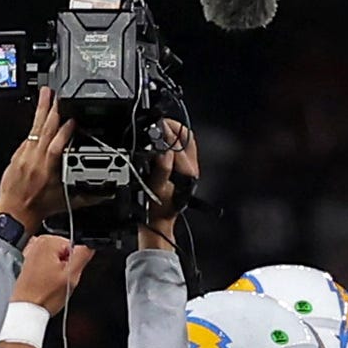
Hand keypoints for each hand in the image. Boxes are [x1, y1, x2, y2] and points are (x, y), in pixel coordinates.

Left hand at [0, 94, 75, 227]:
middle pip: (44, 129)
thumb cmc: (38, 209)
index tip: (73, 119)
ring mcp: (24, 155)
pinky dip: (33, 127)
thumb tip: (106, 195)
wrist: (14, 214)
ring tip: (45, 94)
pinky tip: (38, 117)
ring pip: (34, 128)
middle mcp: (35, 159)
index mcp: (48, 169)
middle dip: (52, 110)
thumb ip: (88, 197)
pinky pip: (27, 138)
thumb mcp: (67, 203)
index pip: (58, 144)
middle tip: (57, 94)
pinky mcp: (16, 156)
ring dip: (41, 110)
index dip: (66, 130)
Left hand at [15, 231, 93, 326]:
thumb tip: (90, 244)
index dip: (74, 264)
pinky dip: (48, 272)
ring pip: (57, 258)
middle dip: (65, 267)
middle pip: (65, 252)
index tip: (65, 275)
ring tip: (50, 282)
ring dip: (57, 270)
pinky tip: (44, 283)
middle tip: (58, 280)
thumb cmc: (45, 296)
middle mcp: (37, 243)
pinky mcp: (28, 261)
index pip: (75, 247)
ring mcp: (31, 252)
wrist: (27, 309)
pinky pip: (47, 264)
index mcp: (49, 241)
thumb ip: (83, 255)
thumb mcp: (72, 275)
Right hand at [140, 114, 197, 242]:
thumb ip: (162, 169)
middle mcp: (191, 169)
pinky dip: (172, 143)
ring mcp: (188, 170)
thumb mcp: (156, 189)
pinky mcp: (182, 172)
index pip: (181, 142)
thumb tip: (165, 150)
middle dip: (173, 128)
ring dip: (173, 134)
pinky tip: (161, 142)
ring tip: (158, 130)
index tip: (156, 125)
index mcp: (187, 172)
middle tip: (157, 124)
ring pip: (185, 143)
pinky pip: (181, 150)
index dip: (168, 130)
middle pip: (186, 138)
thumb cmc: (156, 209)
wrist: (158, 224)